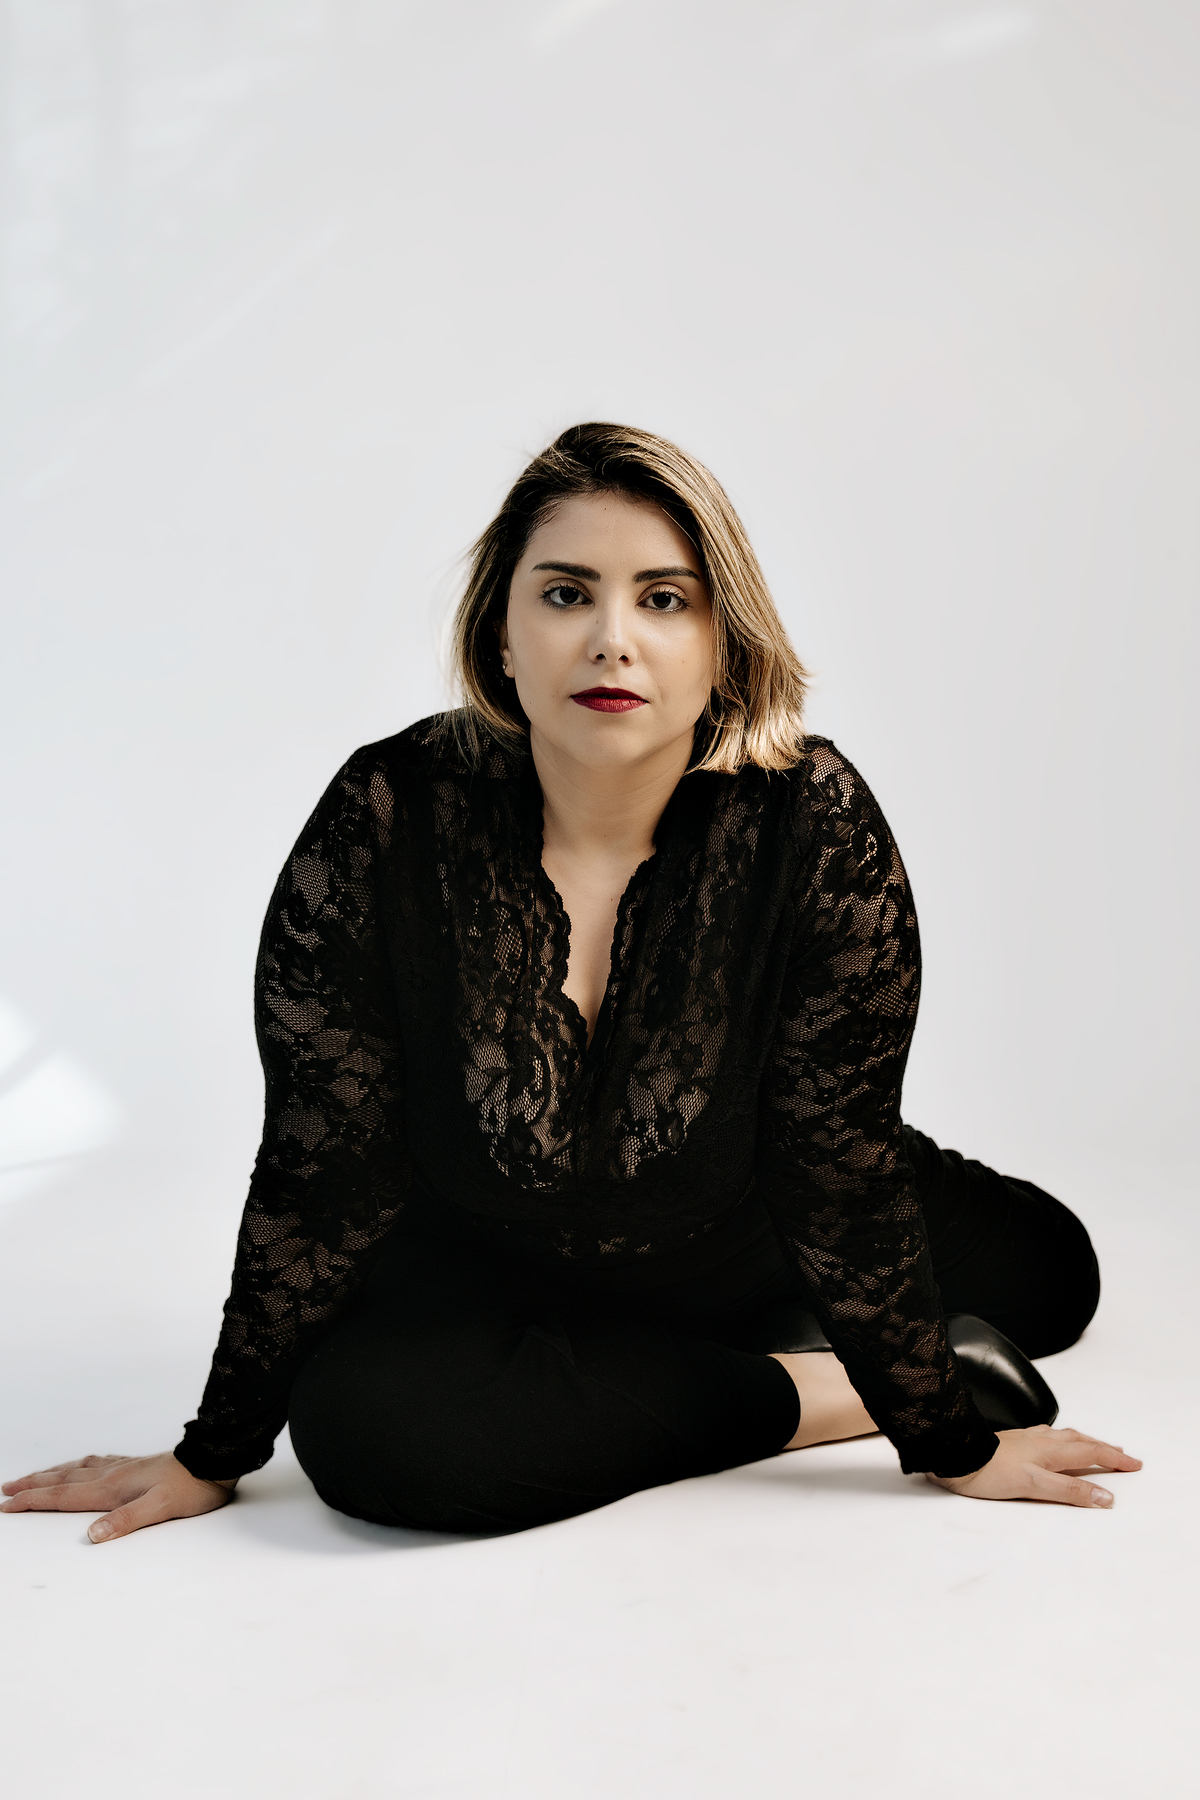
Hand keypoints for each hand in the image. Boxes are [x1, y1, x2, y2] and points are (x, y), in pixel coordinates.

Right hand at [1, 1452, 236, 1541]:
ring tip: (32, 1477)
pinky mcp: (136, 1465)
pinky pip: (95, 1463)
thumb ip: (126, 1521)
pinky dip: (78, 1465)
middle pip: (63, 1479)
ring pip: (77, 1469)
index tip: (6, 1505)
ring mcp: (124, 1468)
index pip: (63, 1495)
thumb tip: (93, 1535)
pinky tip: (81, 1464)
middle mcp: (113, 1474)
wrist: (216, 1460)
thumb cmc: (193, 1486)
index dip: (33, 1500)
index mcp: (112, 1487)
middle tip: (6, 1489)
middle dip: (33, 1485)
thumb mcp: (161, 1508)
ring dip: (51, 1474)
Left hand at [929, 1425, 1141, 1506]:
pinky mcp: (1013, 1441)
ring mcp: (1026, 1438)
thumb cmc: (990, 1473)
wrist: (955, 1455)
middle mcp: (1041, 1440)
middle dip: (1105, 1448)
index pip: (1091, 1453)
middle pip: (1082, 1441)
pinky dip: (1060, 1437)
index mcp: (1051, 1451)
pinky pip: (1046, 1435)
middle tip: (1123, 1454)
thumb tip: (1105, 1498)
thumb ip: (1070, 1492)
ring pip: (1065, 1436)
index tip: (1135, 1464)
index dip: (1115, 1459)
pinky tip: (1052, 1438)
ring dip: (1085, 1440)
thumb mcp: (1035, 1486)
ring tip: (1095, 1443)